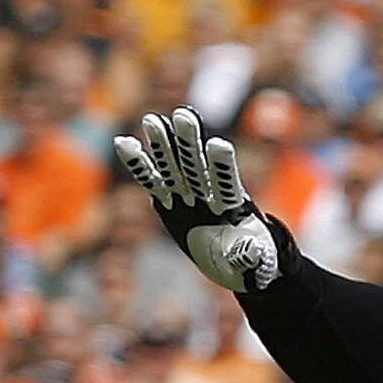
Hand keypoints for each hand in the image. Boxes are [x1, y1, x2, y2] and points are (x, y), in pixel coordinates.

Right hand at [113, 108, 291, 294]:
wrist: (237, 268)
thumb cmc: (253, 264)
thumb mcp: (256, 265)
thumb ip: (251, 255)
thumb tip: (252, 250)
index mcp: (234, 208)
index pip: (228, 183)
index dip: (223, 166)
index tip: (220, 144)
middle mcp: (210, 197)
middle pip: (198, 166)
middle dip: (190, 143)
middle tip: (184, 114)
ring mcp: (189, 198)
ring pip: (174, 167)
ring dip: (164, 145)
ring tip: (152, 119)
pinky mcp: (170, 205)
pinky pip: (152, 182)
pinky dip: (140, 165)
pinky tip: (125, 142)